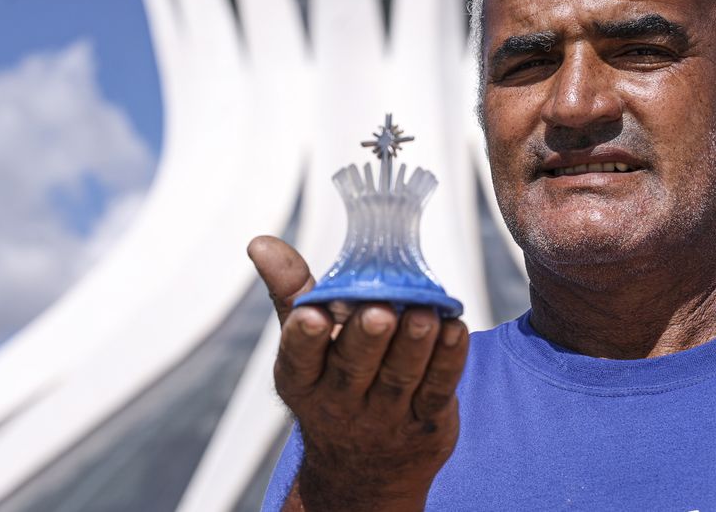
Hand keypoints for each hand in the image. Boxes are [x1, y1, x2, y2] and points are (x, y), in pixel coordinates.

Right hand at [247, 236, 468, 511]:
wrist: (363, 473)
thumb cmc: (331, 383)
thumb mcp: (304, 346)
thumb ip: (290, 292)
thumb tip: (261, 242)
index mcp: (301, 379)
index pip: (299, 359)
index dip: (304, 337)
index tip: (312, 315)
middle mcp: (339, 401)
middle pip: (354, 367)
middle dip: (366, 338)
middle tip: (379, 311)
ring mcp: (385, 415)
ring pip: (400, 376)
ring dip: (414, 343)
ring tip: (424, 314)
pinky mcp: (426, 422)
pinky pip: (439, 390)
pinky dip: (449, 360)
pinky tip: (454, 330)